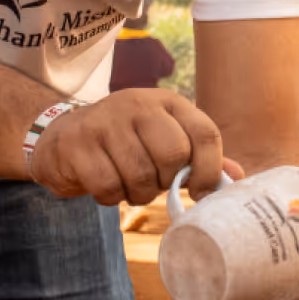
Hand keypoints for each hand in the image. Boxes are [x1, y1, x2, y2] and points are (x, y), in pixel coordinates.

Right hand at [28, 88, 242, 204]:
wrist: (61, 135)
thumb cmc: (126, 143)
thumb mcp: (164, 138)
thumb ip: (199, 157)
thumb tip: (237, 178)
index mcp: (168, 102)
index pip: (206, 133)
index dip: (210, 170)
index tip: (200, 191)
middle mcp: (138, 104)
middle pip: (174, 155)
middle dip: (167, 182)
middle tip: (154, 183)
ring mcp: (105, 121)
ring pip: (141, 176)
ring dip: (138, 194)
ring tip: (130, 184)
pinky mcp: (77, 144)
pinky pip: (108, 187)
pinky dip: (111, 198)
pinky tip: (107, 186)